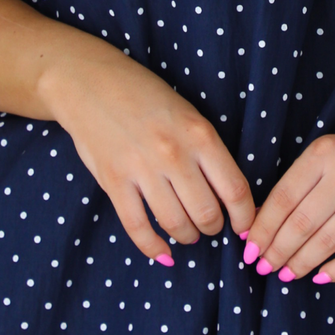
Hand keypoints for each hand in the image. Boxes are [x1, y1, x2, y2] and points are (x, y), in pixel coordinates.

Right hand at [41, 47, 256, 265]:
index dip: (245, 217)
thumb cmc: (145, 97)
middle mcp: (174, 154)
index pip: (235, 189)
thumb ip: (208, 152)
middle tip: (210, 227)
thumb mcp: (188, 115)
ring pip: (176, 224)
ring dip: (187, 236)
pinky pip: (138, 227)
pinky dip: (153, 247)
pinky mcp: (113, 181)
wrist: (89, 82)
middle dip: (213, 228)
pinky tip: (162, 253)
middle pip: (207, 213)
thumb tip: (232, 195)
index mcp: (200, 134)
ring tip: (188, 234)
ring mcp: (141, 168)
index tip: (245, 228)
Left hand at [239, 107, 334, 284]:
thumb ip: (301, 183)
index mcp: (324, 152)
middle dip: (277, 251)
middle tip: (263, 268)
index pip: (282, 198)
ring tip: (287, 274)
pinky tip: (322, 276)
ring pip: (326, 241)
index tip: (249, 249)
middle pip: (300, 223)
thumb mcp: (332, 155)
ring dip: (301, 263)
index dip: (262, 228)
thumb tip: (262, 220)